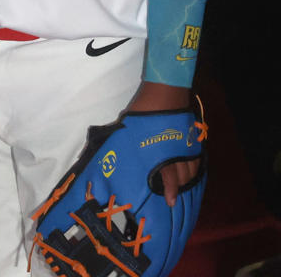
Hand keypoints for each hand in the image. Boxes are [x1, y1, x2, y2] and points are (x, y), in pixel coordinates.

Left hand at [126, 82, 201, 203]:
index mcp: (161, 153)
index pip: (168, 178)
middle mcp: (177, 154)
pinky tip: (190, 174)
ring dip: (187, 181)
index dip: (170, 191)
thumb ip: (121, 144)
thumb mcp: (128, 129)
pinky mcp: (193, 141)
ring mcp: (187, 148)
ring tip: (181, 188)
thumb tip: (100, 155)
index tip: (170, 202)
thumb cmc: (144, 112)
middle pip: (182, 177)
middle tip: (172, 197)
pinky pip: (196, 160)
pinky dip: (194, 169)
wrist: (165, 94)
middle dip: (178, 188)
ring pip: (192, 170)